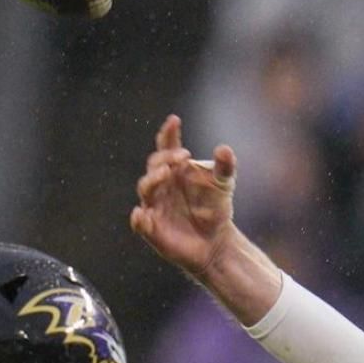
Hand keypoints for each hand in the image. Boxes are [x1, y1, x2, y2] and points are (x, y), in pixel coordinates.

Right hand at [130, 115, 240, 281]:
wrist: (216, 241)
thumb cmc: (215, 207)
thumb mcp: (224, 184)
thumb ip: (225, 166)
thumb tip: (223, 149)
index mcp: (175, 169)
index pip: (166, 146)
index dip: (168, 133)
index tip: (174, 121)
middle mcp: (161, 184)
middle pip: (154, 165)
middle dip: (165, 158)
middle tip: (182, 157)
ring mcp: (155, 205)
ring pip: (145, 188)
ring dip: (153, 179)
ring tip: (166, 173)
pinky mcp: (152, 229)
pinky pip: (140, 222)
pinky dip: (139, 218)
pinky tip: (143, 214)